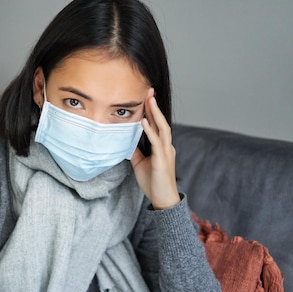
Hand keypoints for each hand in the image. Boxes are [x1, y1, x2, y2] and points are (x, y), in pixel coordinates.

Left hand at [130, 89, 179, 209]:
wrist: (163, 199)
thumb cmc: (153, 182)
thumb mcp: (140, 164)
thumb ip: (135, 152)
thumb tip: (126, 142)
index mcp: (162, 146)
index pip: (157, 125)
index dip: (152, 111)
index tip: (146, 97)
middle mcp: (166, 146)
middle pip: (161, 121)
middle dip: (155, 106)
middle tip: (149, 91)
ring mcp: (166, 152)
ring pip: (162, 128)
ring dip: (155, 113)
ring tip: (149, 100)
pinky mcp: (162, 160)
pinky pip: (156, 142)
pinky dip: (150, 130)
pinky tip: (143, 121)